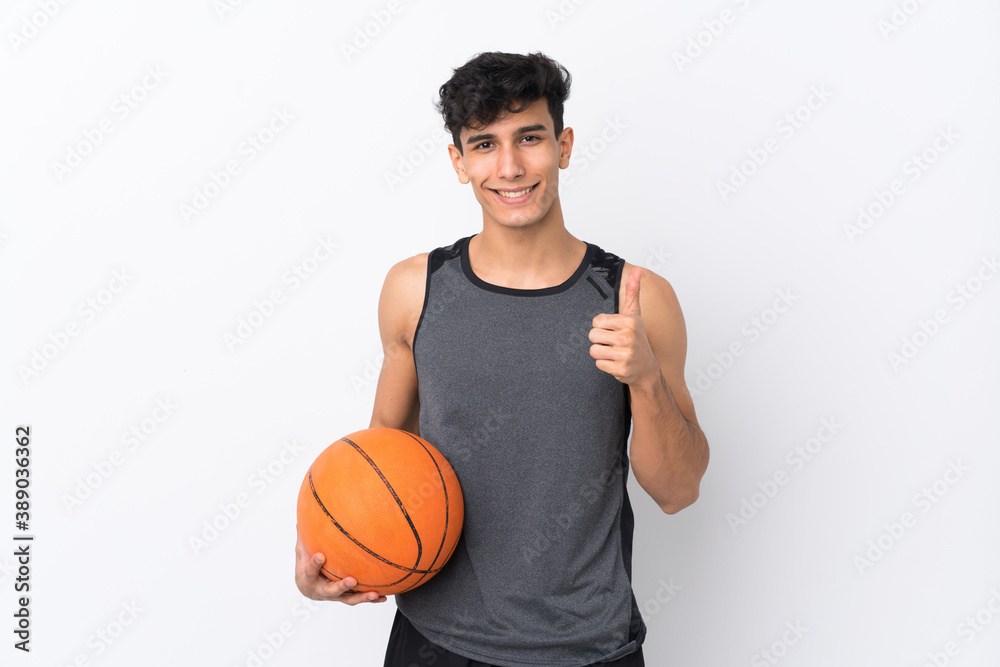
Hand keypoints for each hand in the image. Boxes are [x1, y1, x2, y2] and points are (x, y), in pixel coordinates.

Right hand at [294, 528, 386, 604]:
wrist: (308, 588)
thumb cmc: (305, 565)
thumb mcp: (301, 551)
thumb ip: (304, 537)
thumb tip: (302, 517)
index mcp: (307, 578)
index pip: (310, 571)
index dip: (314, 564)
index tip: (321, 555)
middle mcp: (321, 590)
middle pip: (331, 590)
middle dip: (342, 586)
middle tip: (352, 580)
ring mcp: (334, 596)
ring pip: (348, 599)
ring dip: (362, 597)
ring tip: (374, 593)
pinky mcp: (345, 597)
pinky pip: (358, 598)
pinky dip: (370, 599)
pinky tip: (383, 597)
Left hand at [589, 267, 659, 388]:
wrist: (647, 369)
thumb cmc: (637, 338)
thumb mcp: (635, 314)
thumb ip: (633, 291)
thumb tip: (638, 269)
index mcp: (629, 321)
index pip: (596, 321)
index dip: (602, 327)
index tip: (614, 330)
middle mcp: (627, 336)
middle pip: (592, 335)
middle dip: (600, 340)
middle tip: (613, 343)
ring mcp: (625, 354)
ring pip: (593, 350)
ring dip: (601, 353)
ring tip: (614, 353)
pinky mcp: (620, 369)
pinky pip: (598, 364)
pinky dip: (605, 365)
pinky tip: (616, 362)